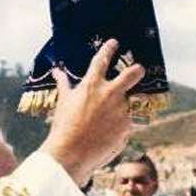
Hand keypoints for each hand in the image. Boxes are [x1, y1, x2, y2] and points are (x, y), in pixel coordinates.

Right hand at [39, 39, 145, 185]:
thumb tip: (56, 71)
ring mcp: (121, 110)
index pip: (102, 60)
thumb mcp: (63, 102)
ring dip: (131, 103)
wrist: (71, 152)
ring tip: (123, 110)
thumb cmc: (64, 125)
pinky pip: (132, 122)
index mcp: (92, 84)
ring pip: (135, 100)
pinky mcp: (127, 126)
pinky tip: (115, 131)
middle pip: (133, 73)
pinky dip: (125, 124)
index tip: (114, 42)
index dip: (109, 49)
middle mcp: (110, 93)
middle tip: (139, 69)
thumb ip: (63, 84)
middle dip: (138, 69)